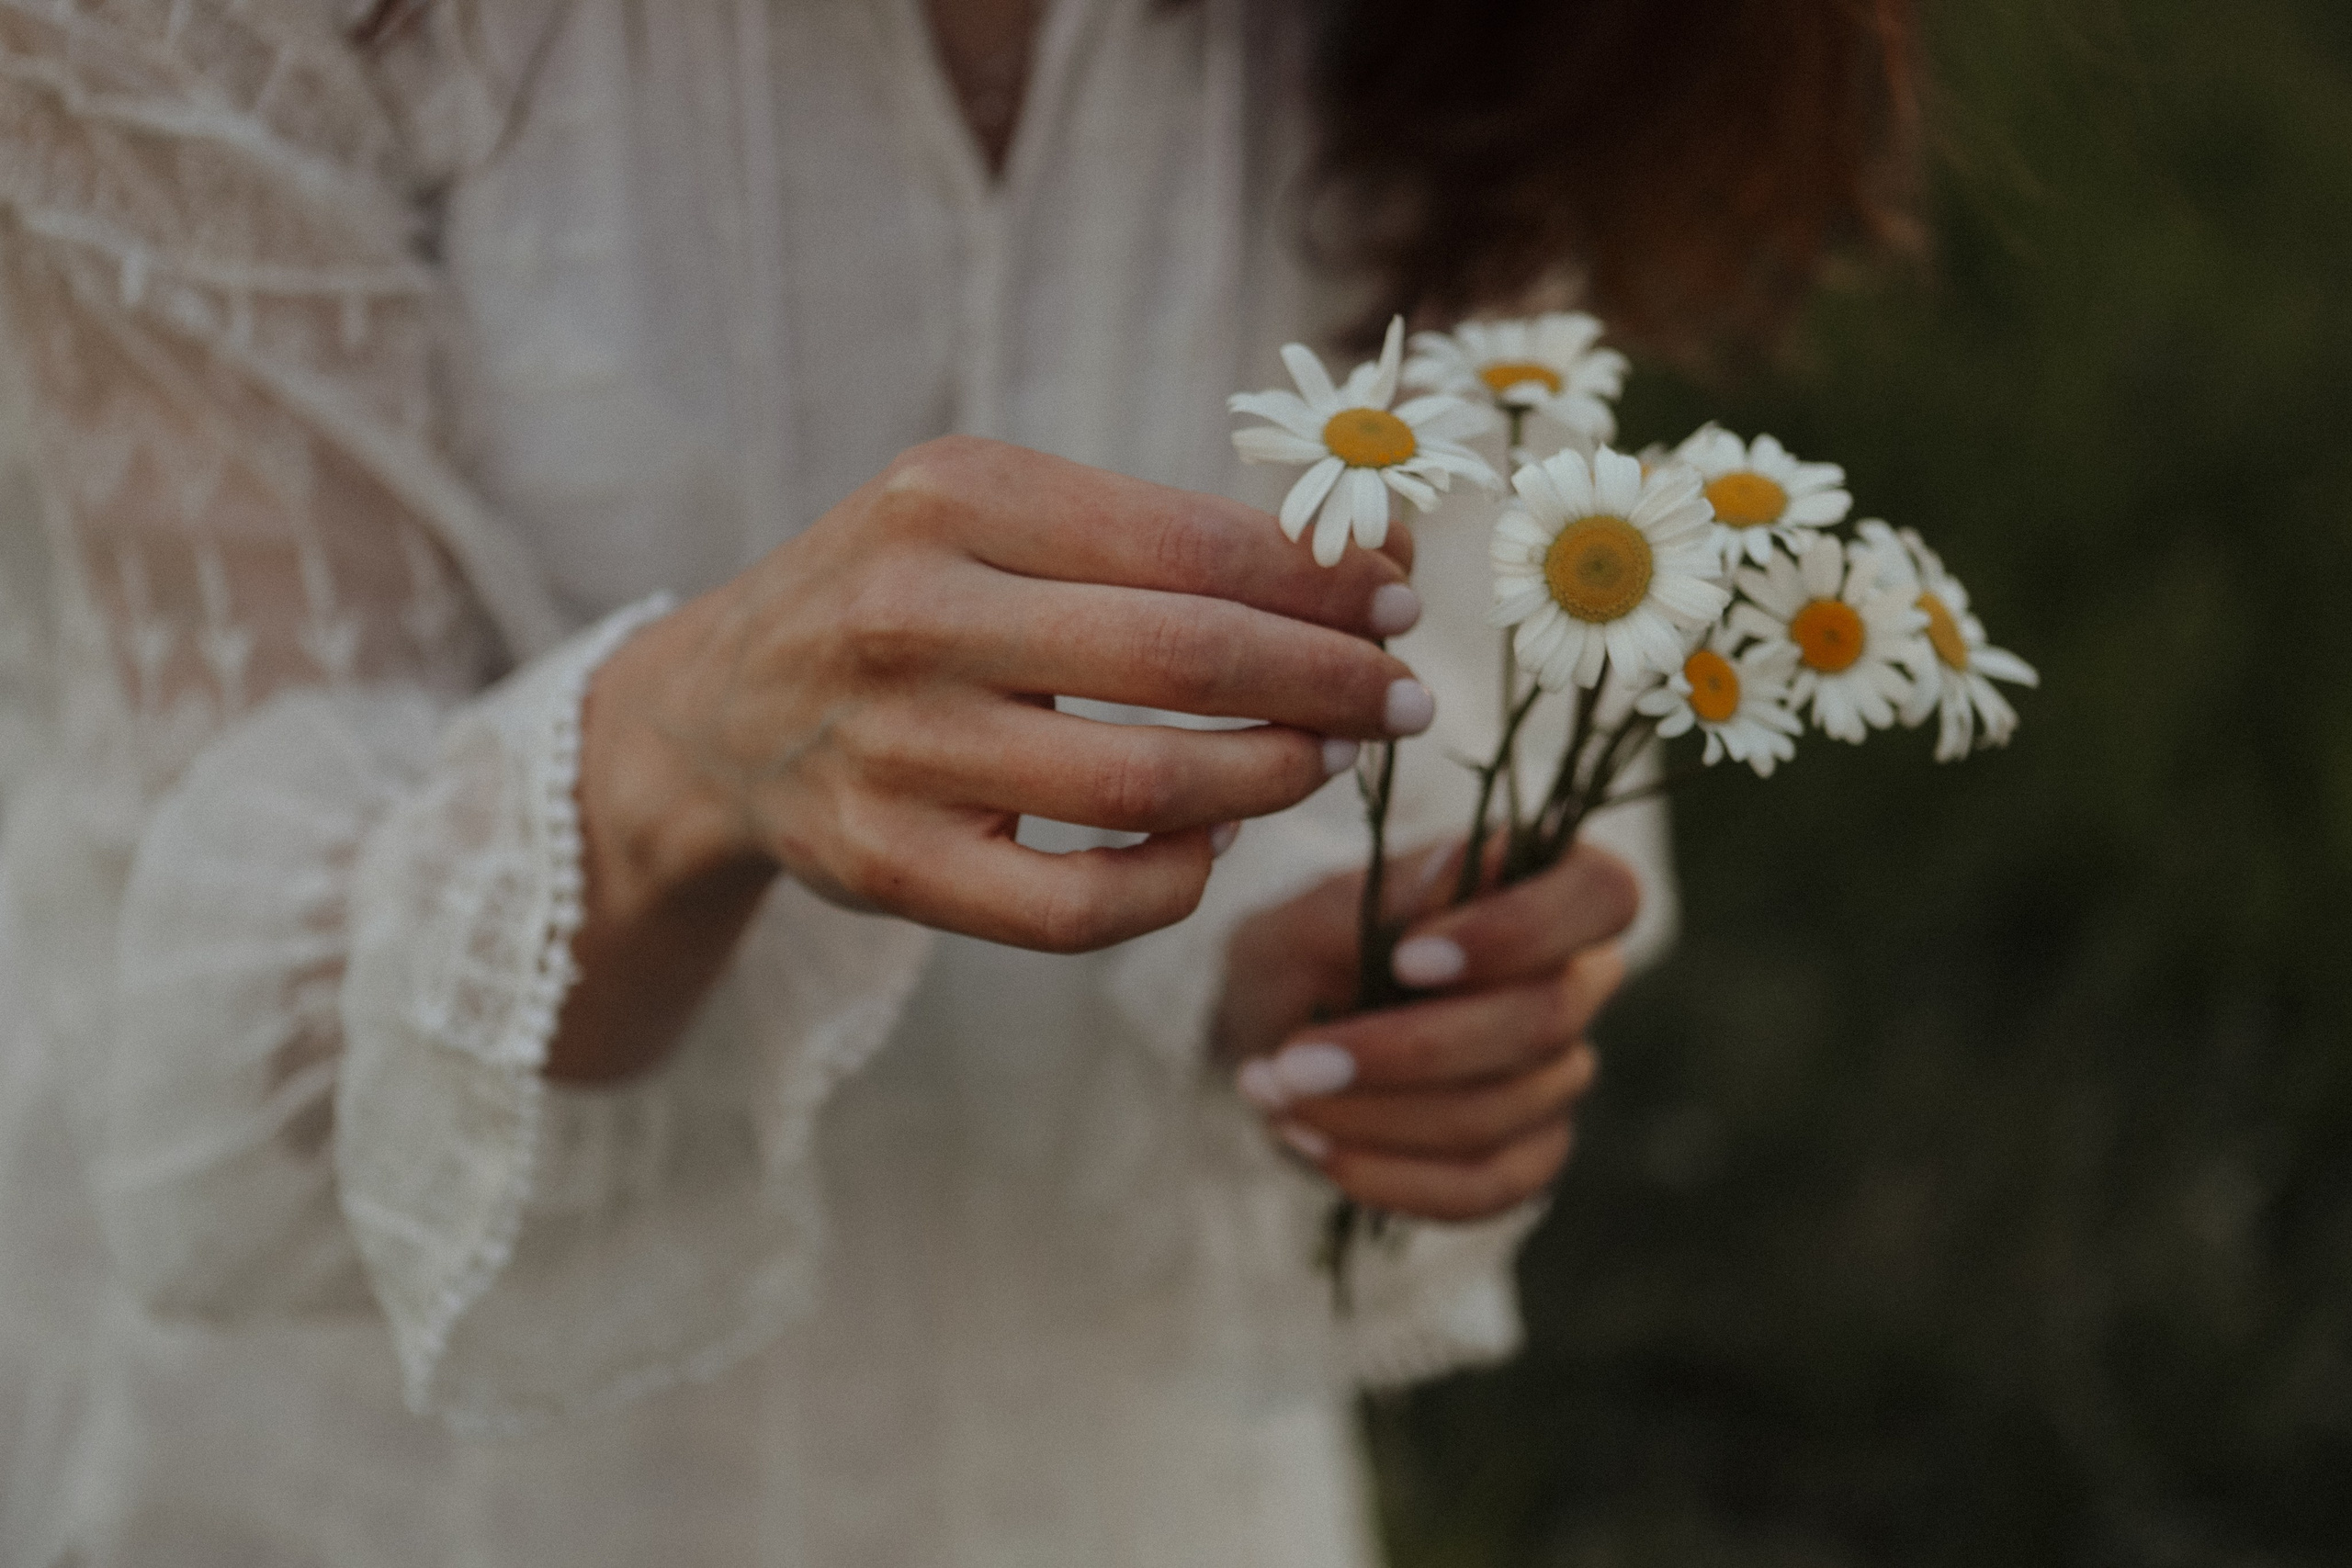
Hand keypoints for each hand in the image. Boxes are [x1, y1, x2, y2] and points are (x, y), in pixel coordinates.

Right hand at [557, 437, 1429, 1077]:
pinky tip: (1210, 848)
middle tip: (1404, 703)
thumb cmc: (902, 598)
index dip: (1325, 585)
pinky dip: (1175, 885)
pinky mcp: (886, 866)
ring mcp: (893, 750)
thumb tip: (1372, 565)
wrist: (721, 710)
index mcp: (952, 496)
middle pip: (1187, 659)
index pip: (1192, 543)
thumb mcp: (995, 518)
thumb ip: (1162, 536)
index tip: (1401, 609)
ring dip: (1273, 783)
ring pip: (1146, 790)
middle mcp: (909, 615)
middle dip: (1331, 685)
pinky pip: (1077, 908)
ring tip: (1323, 764)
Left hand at [1214, 839, 1637, 1222]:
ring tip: (1275, 1092)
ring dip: (1373, 1114)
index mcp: (1552, 887)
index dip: (1522, 931)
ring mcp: (1558, 1075)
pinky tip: (1307, 1143)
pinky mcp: (1528, 1156)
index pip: (1604, 894)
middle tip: (1294, 1058)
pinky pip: (1483, 1187)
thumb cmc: (1307, 950)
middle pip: (1544, 1021)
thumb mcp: (1315, 912)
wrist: (1269, 1033)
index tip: (1407, 959)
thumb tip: (1466, 859)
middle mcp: (1577, 982)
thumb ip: (1387, 893)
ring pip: (1502, 1111)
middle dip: (1407, 1050)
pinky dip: (1385, 1175)